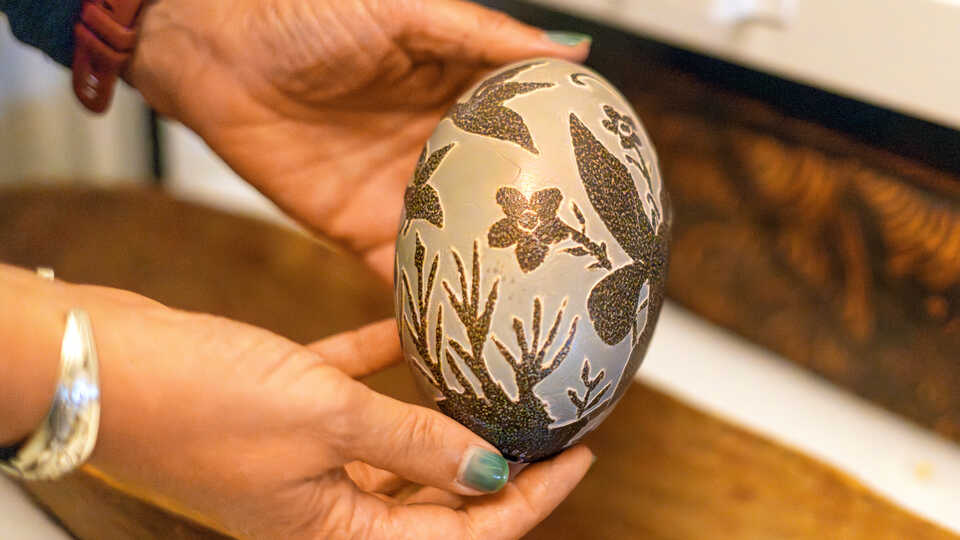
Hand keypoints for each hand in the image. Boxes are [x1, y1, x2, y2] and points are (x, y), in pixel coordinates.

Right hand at [15, 268, 592, 538]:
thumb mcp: (323, 423)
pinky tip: (411, 333)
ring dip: (439, 416)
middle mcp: (318, 505)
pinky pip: (346, 393)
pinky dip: (380, 368)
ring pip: (393, 446)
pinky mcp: (276, 410)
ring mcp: (297, 458)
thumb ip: (412, 447)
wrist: (92, 364)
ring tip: (495, 379)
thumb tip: (489, 470)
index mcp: (331, 533)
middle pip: (431, 497)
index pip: (459, 534)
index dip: (528, 500)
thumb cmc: (194, 403)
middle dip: (492, 462)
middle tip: (547, 419)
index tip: (578, 457)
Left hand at [126, 0, 590, 280]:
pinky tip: (465, 325)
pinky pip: (403, 273)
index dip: (567, 163)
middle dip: (540, 235)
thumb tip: (574, 49)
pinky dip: (429, 301)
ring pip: (462, 243)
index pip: (527, 137)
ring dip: (495, 274)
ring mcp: (403, 195)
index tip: (613, 193)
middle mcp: (438, 151)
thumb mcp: (406, 11)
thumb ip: (482, 37)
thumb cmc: (305, 12)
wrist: (214, 53)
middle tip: (587, 269)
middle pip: (503, 201)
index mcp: (456, 96)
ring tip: (541, 309)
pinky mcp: (358, 229)